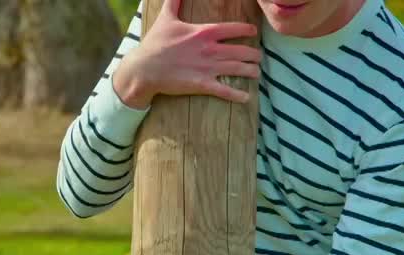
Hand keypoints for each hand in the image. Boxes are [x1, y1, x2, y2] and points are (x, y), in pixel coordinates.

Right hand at [113, 0, 261, 108]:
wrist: (144, 68)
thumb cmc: (155, 43)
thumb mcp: (166, 18)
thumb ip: (174, 2)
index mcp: (203, 33)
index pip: (232, 28)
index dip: (246, 30)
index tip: (253, 32)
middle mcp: (209, 49)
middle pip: (240, 51)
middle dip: (253, 54)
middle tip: (259, 57)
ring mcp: (207, 68)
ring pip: (237, 69)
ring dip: (251, 71)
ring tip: (257, 72)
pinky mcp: (202, 84)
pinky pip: (224, 90)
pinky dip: (237, 94)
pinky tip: (246, 97)